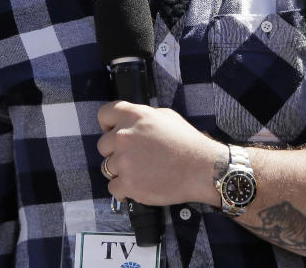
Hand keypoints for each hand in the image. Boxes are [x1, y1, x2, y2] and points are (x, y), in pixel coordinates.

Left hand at [97, 101, 224, 206]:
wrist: (203, 170)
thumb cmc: (188, 143)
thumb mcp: (166, 116)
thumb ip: (142, 116)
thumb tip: (130, 121)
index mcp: (133, 115)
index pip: (103, 115)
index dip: (107, 125)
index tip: (113, 133)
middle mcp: (124, 135)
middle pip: (103, 145)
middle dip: (115, 152)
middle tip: (134, 158)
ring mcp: (124, 160)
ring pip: (107, 167)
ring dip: (120, 171)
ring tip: (141, 173)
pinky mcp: (128, 183)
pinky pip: (113, 188)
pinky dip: (124, 190)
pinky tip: (137, 187)